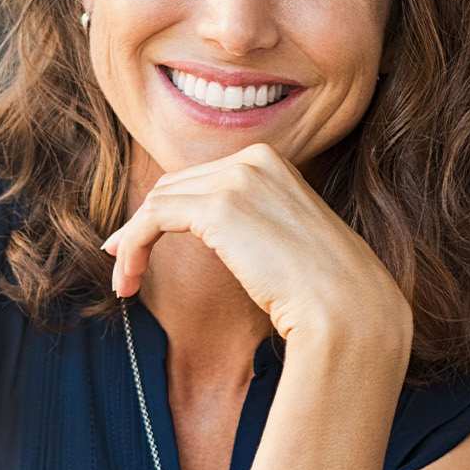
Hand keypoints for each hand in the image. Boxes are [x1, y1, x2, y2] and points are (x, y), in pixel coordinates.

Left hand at [101, 142, 410, 346]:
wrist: (347, 310)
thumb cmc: (321, 288)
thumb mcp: (281, 237)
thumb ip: (246, 221)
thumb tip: (204, 228)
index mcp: (270, 161)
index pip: (198, 179)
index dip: (162, 211)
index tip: (137, 244)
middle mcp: (252, 159)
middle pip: (173, 187)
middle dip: (141, 225)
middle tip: (122, 263)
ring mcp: (236, 179)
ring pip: (156, 203)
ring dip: (131, 243)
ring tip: (124, 282)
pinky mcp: (217, 207)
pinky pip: (151, 220)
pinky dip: (131, 247)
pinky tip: (127, 280)